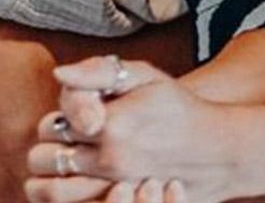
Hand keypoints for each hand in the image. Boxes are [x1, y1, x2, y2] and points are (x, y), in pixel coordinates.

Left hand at [27, 58, 234, 202]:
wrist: (219, 149)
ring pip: (53, 192)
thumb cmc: (177, 107)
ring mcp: (119, 190)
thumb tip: (58, 75)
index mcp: (109, 125)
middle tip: (66, 139)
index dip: (58, 118)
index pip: (51, 126)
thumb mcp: (142, 76)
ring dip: (48, 179)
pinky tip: (79, 182)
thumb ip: (97, 72)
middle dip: (47, 148)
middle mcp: (109, 162)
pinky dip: (70, 195)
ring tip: (61, 164)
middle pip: (44, 161)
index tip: (77, 112)